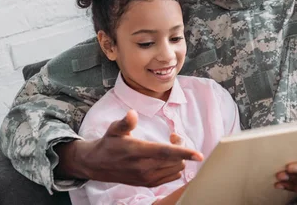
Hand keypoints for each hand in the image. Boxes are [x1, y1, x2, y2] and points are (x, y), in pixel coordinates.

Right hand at [55, 110, 203, 186]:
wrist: (97, 165)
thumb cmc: (109, 143)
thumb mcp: (114, 129)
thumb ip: (125, 122)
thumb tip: (132, 113)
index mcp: (137, 151)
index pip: (165, 152)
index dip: (183, 152)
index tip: (199, 155)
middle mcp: (144, 167)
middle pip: (176, 160)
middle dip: (181, 147)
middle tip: (173, 136)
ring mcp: (147, 178)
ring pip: (176, 169)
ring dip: (179, 157)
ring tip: (170, 146)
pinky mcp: (148, 184)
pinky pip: (172, 177)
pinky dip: (175, 166)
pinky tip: (167, 158)